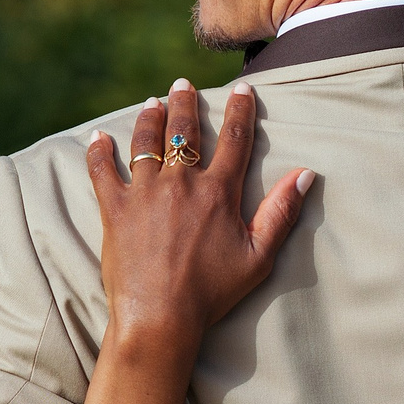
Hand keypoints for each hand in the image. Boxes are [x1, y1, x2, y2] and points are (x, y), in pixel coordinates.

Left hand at [85, 78, 313, 361]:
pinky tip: (98, 137)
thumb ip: (281, 213)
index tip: (243, 89)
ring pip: (145, 142)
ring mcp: (145, 193)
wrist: (160, 318)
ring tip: (152, 103)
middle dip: (185, 102)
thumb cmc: (212, 293)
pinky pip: (102, 171)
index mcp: (218, 193)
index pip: (235, 139)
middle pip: (183, 130)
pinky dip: (98, 151)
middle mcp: (181, 183)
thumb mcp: (258, 257)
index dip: (240, 110)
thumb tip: (305, 174)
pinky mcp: (115, 209)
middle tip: (183, 85)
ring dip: (149, 118)